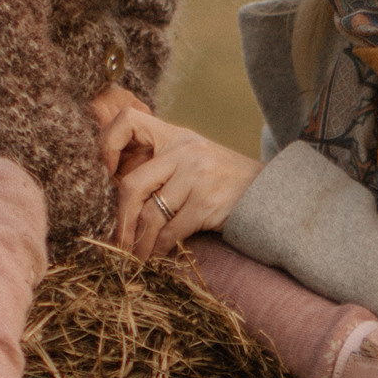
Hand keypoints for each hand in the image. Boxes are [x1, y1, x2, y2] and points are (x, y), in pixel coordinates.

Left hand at [93, 90, 261, 259]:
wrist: (269, 194)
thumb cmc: (223, 181)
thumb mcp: (194, 158)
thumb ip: (162, 164)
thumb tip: (120, 187)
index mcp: (175, 136)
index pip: (129, 121)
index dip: (108, 143)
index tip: (108, 171)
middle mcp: (184, 152)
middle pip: (133, 184)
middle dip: (121, 219)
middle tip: (118, 241)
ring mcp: (196, 176)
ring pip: (150, 214)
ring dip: (139, 242)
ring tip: (135, 256)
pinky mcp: (206, 203)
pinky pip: (170, 231)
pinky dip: (159, 248)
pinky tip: (157, 255)